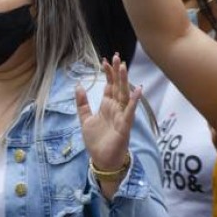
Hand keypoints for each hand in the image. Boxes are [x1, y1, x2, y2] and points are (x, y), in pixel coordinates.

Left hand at [78, 55, 141, 172]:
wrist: (102, 160)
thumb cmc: (97, 141)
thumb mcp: (85, 120)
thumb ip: (82, 103)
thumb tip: (78, 86)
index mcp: (107, 106)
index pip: (109, 86)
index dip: (108, 74)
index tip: (105, 60)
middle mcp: (116, 108)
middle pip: (117, 87)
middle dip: (117, 72)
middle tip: (117, 57)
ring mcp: (122, 116)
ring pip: (124, 95)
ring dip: (125, 81)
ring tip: (124, 67)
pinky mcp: (125, 126)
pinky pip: (130, 112)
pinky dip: (134, 101)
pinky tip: (137, 90)